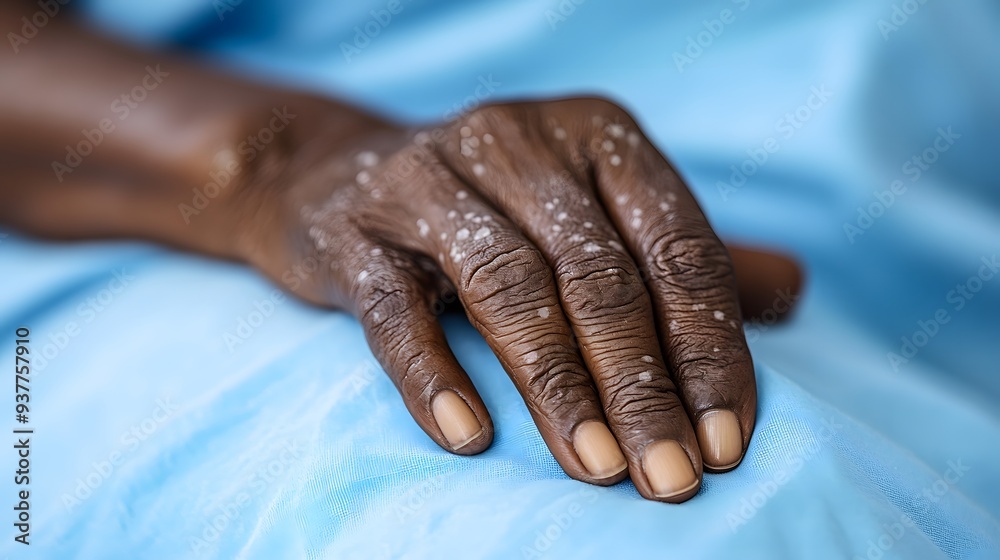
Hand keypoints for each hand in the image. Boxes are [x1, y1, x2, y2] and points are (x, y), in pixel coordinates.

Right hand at [228, 97, 800, 502]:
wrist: (338, 177)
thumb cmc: (498, 210)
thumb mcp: (595, 212)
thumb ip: (684, 253)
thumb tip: (794, 293)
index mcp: (597, 137)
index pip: (676, 247)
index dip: (709, 349)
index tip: (727, 442)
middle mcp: (518, 142)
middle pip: (599, 276)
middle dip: (643, 387)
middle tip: (670, 478)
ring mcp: (430, 180)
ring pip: (510, 288)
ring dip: (559, 389)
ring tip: (596, 470)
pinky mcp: (358, 229)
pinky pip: (398, 309)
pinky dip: (434, 375)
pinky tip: (469, 439)